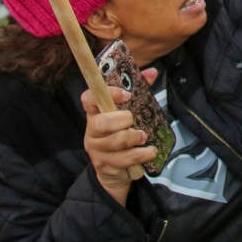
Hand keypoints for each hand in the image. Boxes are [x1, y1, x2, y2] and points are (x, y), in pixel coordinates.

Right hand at [82, 69, 159, 205]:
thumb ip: (140, 90)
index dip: (106, 94)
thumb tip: (152, 72)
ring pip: (114, 143)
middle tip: (134, 122)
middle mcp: (93, 131)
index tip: (125, 94)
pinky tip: (149, 152)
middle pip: (100, 124)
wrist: (114, 168)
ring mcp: (97, 149)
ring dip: (134, 139)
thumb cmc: (122, 132)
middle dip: (121, 121)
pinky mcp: (105, 165)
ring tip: (144, 137)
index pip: (89, 98)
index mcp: (96, 113)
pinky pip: (123, 160)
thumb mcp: (130, 111)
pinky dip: (140, 155)